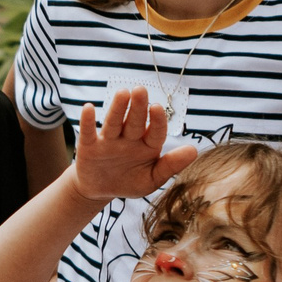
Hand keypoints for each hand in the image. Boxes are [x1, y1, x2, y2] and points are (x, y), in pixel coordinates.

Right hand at [73, 87, 196, 201]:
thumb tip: (194, 150)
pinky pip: (88, 132)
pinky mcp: (89, 146)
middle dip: (138, 107)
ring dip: (117, 108)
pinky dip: (88, 121)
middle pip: (134, 122)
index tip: (157, 108)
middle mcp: (129, 139)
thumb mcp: (152, 179)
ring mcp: (109, 141)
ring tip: (122, 93)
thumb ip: (171, 166)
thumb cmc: (129, 181)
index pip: (155, 132)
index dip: (157, 121)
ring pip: (114, 123)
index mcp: (147, 145)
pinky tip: (89, 108)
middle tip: (140, 90)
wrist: (100, 190)